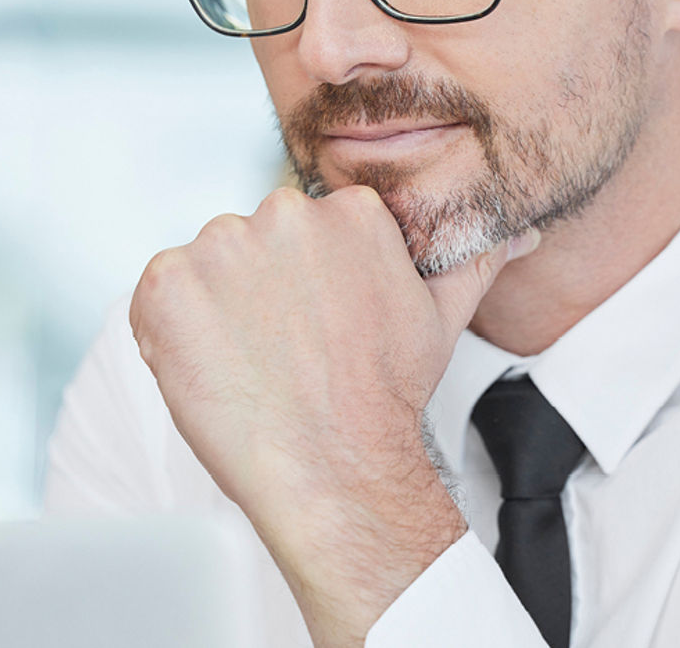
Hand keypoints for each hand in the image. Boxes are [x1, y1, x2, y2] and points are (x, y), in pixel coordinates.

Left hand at [129, 185, 537, 645]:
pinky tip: (212, 367)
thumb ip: (473, 260)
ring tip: (249, 365)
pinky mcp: (166, 284)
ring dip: (213, 309)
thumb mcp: (439, 318)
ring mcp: (218, 246)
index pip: (302, 230)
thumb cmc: (384, 399)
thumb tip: (521, 231)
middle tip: (280, 351)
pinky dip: (172, 330)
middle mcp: (281, 213)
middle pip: (251, 242)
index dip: (299, 283)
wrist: (333, 468)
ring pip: (204, 267)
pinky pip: (158, 294)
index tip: (309, 327)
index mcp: (346, 211)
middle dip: (256, 289)